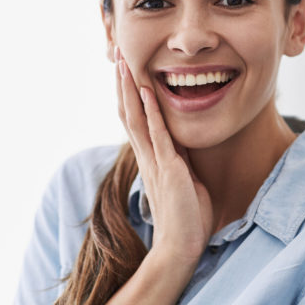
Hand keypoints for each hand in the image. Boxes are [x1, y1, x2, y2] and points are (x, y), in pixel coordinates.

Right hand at [115, 49, 212, 265]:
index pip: (135, 120)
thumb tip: (183, 147)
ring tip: (124, 64)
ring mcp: (156, 162)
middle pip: (128, 113)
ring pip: (136, 119)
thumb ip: (180, 162)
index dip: (128, 94)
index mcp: (151, 159)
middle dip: (123, 84)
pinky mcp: (169, 169)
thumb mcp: (185, 181)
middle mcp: (148, 157)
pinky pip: (158, 135)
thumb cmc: (187, 220)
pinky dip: (151, 112)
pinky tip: (147, 91)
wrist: (181, 248)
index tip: (126, 70)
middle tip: (117, 55)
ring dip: (130, 90)